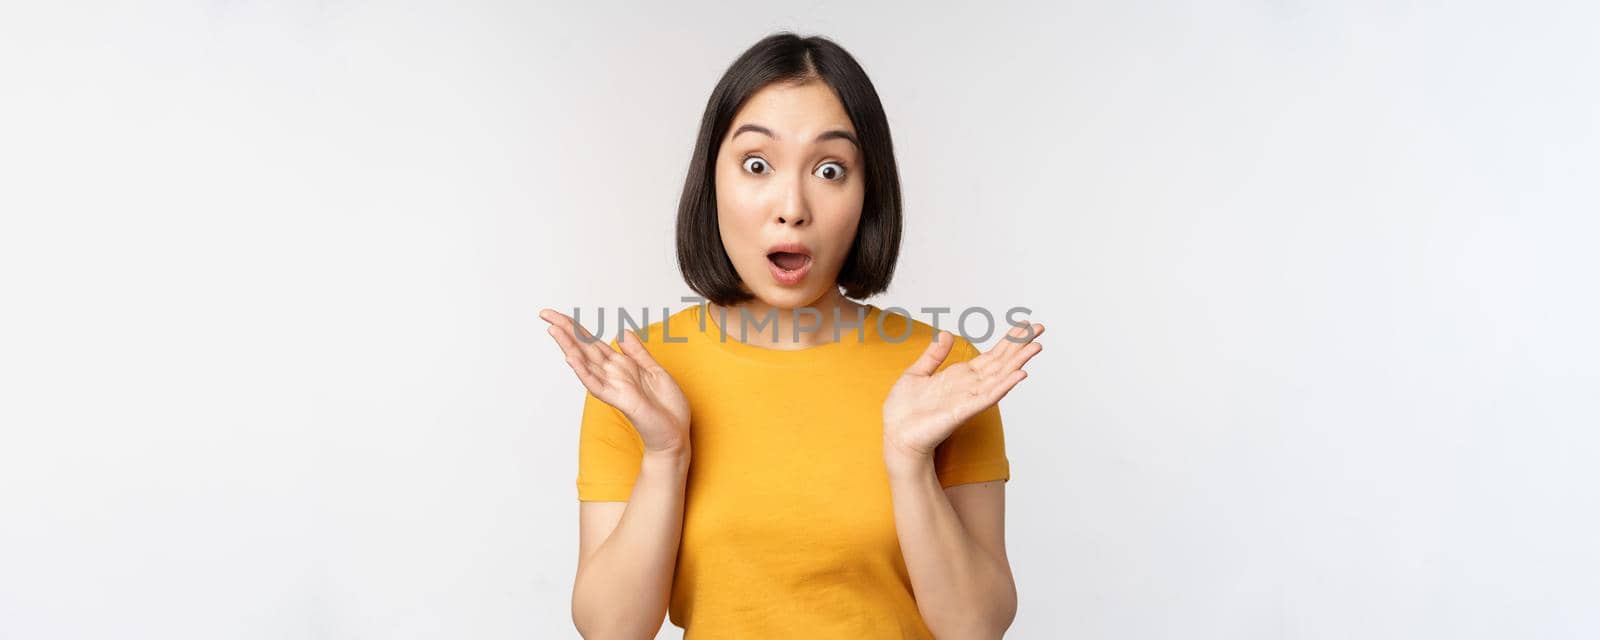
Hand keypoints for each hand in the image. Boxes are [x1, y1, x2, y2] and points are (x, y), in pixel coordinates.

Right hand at [540, 308, 690, 453]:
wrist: (675, 434)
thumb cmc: (666, 407)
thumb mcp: (655, 371)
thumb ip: (637, 352)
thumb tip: (622, 332)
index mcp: (621, 365)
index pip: (592, 342)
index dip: (575, 327)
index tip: (556, 315)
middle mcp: (613, 374)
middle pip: (584, 348)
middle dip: (565, 330)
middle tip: (545, 314)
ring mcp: (614, 386)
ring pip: (586, 363)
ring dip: (569, 346)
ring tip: (553, 330)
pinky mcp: (620, 399)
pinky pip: (597, 385)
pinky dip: (583, 371)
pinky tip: (571, 358)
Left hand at [882, 322, 1044, 459]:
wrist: (896, 435)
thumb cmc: (904, 411)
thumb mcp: (916, 374)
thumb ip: (933, 355)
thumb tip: (946, 334)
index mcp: (959, 376)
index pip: (991, 355)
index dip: (1008, 340)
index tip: (1025, 326)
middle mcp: (969, 386)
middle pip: (1001, 362)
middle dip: (1020, 345)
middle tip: (1040, 328)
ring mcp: (969, 398)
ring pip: (1000, 376)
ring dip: (1019, 362)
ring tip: (1036, 347)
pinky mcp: (963, 411)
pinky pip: (988, 396)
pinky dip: (1004, 385)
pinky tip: (1020, 374)